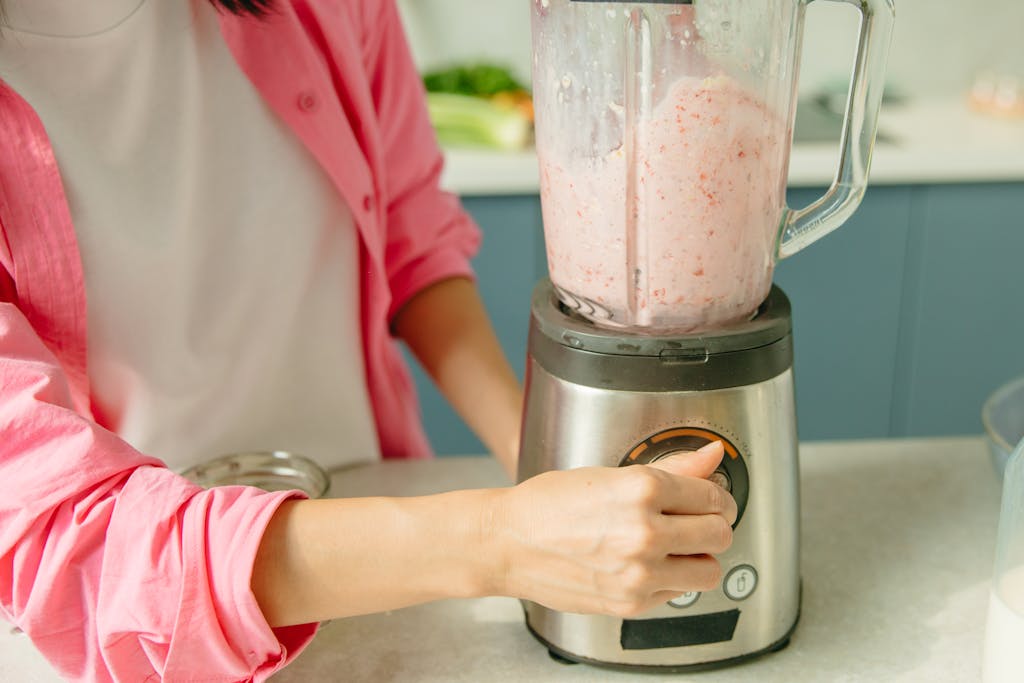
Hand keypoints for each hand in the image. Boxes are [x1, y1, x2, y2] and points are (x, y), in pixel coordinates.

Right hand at [492, 441, 735, 616]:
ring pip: (709, 570)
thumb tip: (711, 456)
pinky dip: (672, 579)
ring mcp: (640, 572)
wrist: (508, 543)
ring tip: (680, 547)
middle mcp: (645, 532)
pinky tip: (650, 564)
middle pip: (719, 533)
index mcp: (642, 489)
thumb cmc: (548, 504)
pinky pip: (678, 593)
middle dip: (714, 525)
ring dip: (700, 557)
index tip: (710, 498)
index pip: (712, 496)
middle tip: (699, 521)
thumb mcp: (609, 474)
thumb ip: (672, 469)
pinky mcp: (632, 602)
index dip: (716, 496)